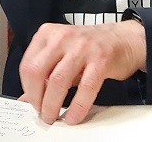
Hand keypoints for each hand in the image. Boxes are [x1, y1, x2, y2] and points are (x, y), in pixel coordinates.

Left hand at [18, 20, 146, 124]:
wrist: (124, 39)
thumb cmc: (89, 47)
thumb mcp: (62, 53)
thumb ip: (44, 73)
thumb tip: (27, 98)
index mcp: (48, 33)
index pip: (27, 64)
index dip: (27, 88)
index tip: (31, 101)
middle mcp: (63, 38)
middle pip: (37, 71)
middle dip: (36, 98)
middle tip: (40, 112)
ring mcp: (82, 48)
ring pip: (58, 81)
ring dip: (52, 105)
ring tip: (53, 116)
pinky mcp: (101, 61)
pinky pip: (85, 88)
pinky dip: (77, 107)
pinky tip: (73, 117)